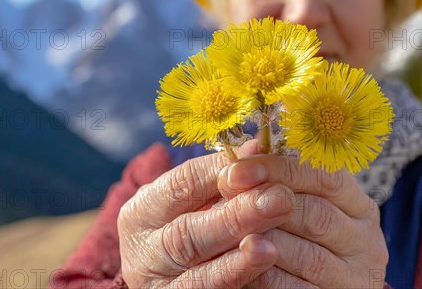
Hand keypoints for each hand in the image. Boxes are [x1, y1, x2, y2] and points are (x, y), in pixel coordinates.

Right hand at [117, 141, 295, 287]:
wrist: (170, 280)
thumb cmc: (189, 228)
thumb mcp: (195, 202)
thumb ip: (223, 178)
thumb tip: (257, 146)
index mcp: (141, 212)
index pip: (182, 185)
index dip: (222, 173)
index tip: (260, 163)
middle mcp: (142, 253)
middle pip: (187, 233)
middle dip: (237, 215)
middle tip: (279, 199)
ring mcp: (158, 287)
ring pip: (197, 273)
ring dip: (238, 260)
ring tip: (271, 246)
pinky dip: (236, 282)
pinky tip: (262, 270)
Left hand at [218, 152, 388, 287]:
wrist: (311, 285)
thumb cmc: (299, 238)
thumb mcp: (298, 204)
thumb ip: (280, 178)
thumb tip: (252, 145)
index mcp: (357, 204)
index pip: (325, 176)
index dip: (279, 168)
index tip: (236, 169)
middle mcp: (365, 239)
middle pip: (317, 214)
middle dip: (265, 202)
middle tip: (225, 195)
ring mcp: (355, 276)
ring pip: (308, 255)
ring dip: (265, 240)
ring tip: (230, 228)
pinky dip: (266, 277)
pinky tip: (242, 262)